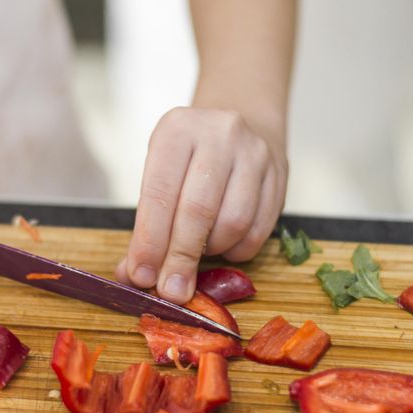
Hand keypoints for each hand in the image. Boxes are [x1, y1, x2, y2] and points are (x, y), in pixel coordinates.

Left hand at [116, 106, 286, 303]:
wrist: (241, 121)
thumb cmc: (191, 155)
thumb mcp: (159, 174)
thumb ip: (146, 225)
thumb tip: (133, 276)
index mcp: (177, 130)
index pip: (159, 194)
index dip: (150, 242)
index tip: (142, 276)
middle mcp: (219, 135)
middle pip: (198, 211)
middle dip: (180, 258)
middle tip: (171, 290)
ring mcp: (254, 153)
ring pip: (233, 222)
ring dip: (212, 251)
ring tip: (199, 250)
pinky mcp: (278, 175)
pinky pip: (258, 230)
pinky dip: (236, 250)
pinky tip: (224, 245)